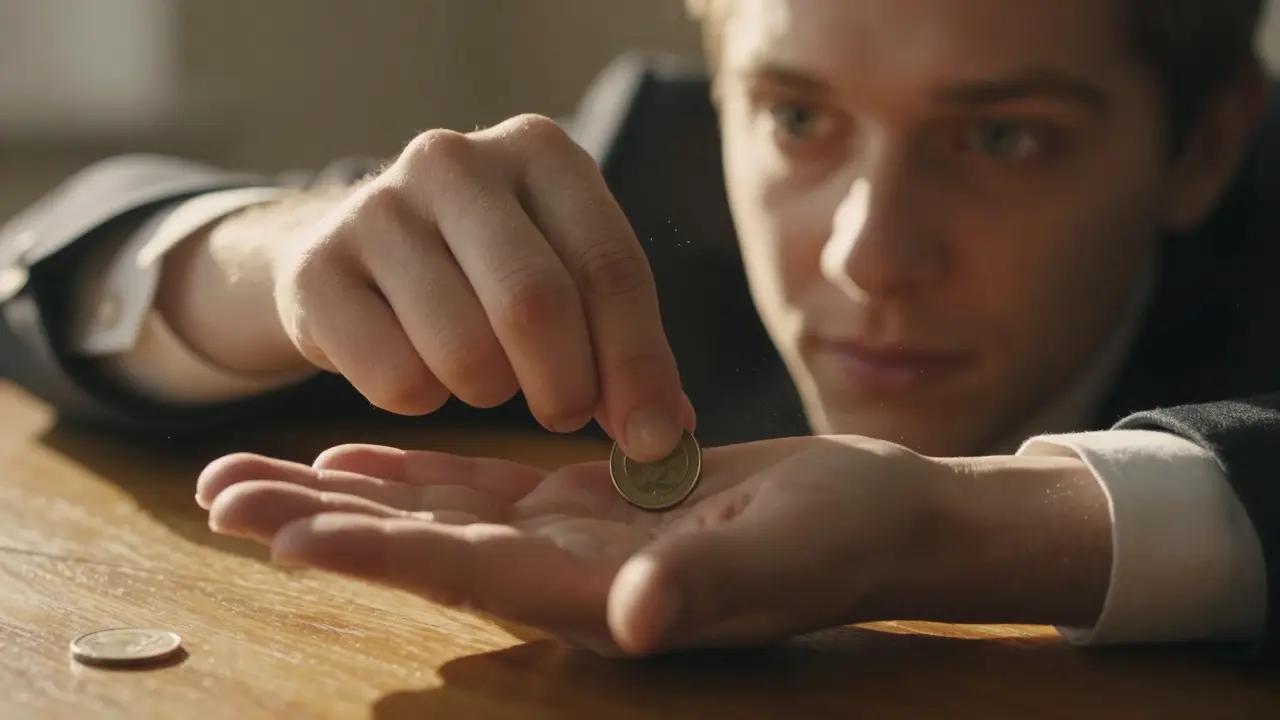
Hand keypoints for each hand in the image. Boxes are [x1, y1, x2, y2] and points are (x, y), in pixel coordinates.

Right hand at [159, 115, 692, 460]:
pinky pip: (397, 381)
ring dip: (491, 394)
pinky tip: (420, 369)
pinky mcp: (316, 270)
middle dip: (567, 387)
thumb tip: (669, 437)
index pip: (610, 266)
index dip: (639, 363)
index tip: (653, 438)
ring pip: (465, 351)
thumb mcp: (564, 279)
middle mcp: (455, 161)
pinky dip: (423, 402)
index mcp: (540, 149)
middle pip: (535, 303)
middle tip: (567, 418)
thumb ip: (622, 346)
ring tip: (487, 379)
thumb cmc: (484, 271)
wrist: (352, 253)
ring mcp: (376, 208)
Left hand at [196, 436, 965, 655]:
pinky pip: (483, 486)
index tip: (282, 531)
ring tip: (255, 474)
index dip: (377, 554)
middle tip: (216, 492)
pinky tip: (355, 458)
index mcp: (600, 594)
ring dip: (344, 498)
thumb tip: (634, 618)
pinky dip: (414, 474)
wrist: (877, 518)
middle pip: (420, 550)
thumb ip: (703, 586)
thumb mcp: (784, 556)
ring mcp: (568, 540)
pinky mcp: (584, 501)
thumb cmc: (845, 539)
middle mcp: (564, 577)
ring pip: (436, 517)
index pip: (467, 573)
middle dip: (319, 524)